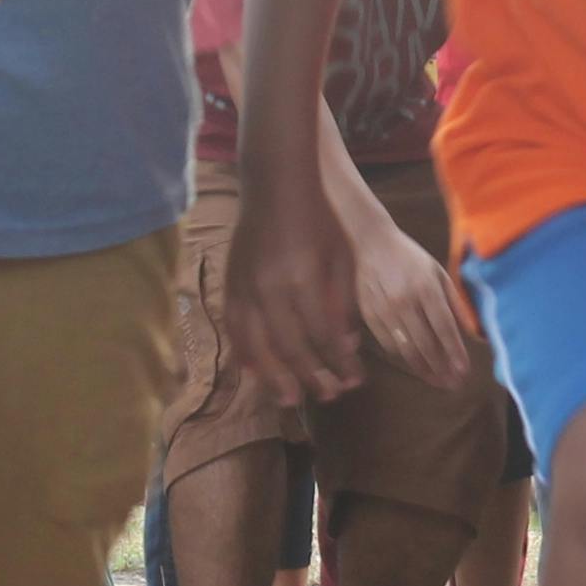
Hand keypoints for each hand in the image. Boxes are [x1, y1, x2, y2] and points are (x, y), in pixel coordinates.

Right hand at [227, 178, 365, 405]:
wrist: (275, 185)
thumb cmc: (318, 219)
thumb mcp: (341, 258)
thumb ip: (343, 303)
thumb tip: (346, 347)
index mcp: (304, 279)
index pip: (323, 335)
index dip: (339, 363)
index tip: (355, 380)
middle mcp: (270, 288)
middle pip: (290, 347)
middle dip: (310, 377)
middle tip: (327, 396)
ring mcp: (245, 287)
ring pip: (257, 345)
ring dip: (273, 377)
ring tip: (288, 399)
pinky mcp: (231, 284)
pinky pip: (234, 328)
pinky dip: (244, 353)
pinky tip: (254, 372)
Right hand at [346, 212, 476, 390]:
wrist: (372, 243)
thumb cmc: (412, 257)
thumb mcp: (439, 272)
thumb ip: (455, 302)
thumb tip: (472, 332)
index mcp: (426, 287)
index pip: (444, 328)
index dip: (455, 352)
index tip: (464, 371)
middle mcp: (405, 301)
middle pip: (425, 344)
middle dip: (441, 368)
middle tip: (453, 385)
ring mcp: (385, 310)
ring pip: (406, 349)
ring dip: (424, 369)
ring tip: (438, 382)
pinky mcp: (369, 315)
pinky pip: (389, 345)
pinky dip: (404, 359)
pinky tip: (416, 367)